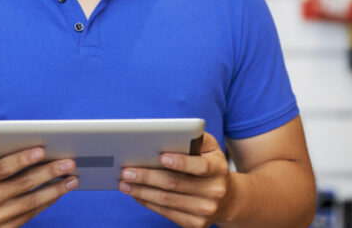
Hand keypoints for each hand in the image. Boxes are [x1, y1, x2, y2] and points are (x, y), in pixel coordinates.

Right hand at [0, 143, 78, 226]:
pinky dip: (47, 202)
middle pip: (23, 185)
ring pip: (31, 202)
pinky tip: (59, 191)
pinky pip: (30, 215)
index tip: (42, 149)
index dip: (22, 159)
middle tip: (68, 162)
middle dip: (48, 172)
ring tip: (72, 178)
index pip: (3, 168)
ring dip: (55, 190)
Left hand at [119, 133, 233, 227]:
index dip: (181, 162)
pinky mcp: (195, 224)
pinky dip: (147, 202)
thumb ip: (194, 137)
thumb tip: (168, 133)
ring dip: (141, 191)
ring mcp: (206, 211)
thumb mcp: (209, 147)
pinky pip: (166, 213)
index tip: (161, 157)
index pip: (200, 166)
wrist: (228, 198)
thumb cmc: (209, 163)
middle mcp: (215, 191)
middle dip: (147, 177)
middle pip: (175, 184)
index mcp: (218, 168)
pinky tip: (135, 193)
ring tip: (123, 182)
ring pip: (167, 200)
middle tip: (126, 170)